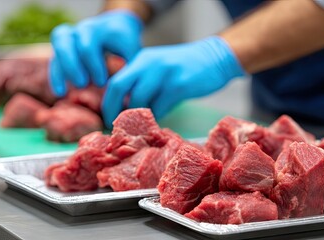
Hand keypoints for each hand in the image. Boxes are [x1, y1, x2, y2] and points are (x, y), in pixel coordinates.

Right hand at [49, 10, 142, 95]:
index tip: (103, 83)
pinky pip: (54, 57)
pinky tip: (60, 92)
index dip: (94, 66)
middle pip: (69, 43)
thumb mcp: (132, 52)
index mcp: (101, 30)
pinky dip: (55, 75)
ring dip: (63, 69)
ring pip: (59, 45)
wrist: (117, 26)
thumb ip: (129, 68)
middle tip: (83, 85)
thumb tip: (128, 93)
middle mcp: (84, 29)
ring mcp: (72, 34)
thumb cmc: (126, 44)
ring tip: (66, 91)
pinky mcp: (63, 44)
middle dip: (74, 67)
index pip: (89, 47)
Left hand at [102, 36, 244, 127]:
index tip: (110, 120)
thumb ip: (142, 82)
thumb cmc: (184, 68)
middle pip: (119, 88)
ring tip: (143, 126)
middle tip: (119, 128)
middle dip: (115, 111)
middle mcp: (148, 63)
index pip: (115, 82)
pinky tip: (163, 117)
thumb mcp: (159, 67)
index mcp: (141, 60)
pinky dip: (158, 116)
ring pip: (139, 100)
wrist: (215, 57)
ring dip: (139, 118)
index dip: (109, 103)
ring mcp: (163, 73)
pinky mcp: (179, 84)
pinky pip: (160, 107)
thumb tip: (126, 109)